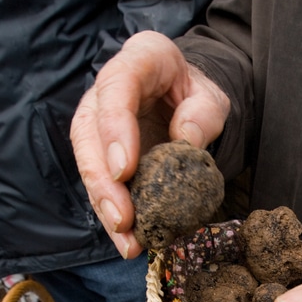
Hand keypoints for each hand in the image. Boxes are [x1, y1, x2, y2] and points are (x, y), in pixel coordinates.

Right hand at [71, 31, 229, 258]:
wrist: (184, 95)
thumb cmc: (196, 91)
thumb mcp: (212, 97)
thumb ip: (203, 114)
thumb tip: (186, 141)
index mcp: (138, 59)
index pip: (116, 88)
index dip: (114, 129)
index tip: (123, 170)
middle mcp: (107, 90)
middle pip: (89, 133)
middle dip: (102, 181)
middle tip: (122, 218)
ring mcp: (98, 121)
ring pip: (88, 163)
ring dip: (105, 206)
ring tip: (127, 241)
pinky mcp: (101, 152)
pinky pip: (101, 183)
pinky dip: (113, 213)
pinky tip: (128, 239)